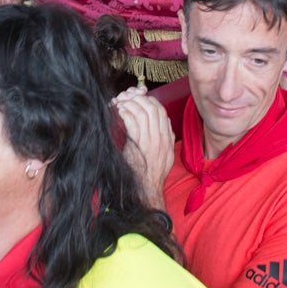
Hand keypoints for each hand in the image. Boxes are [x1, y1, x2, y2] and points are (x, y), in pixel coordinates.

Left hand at [113, 86, 173, 209]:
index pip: (161, 111)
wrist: (147, 189)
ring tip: (120, 104)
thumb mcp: (166, 154)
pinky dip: (125, 113)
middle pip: (152, 108)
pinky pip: (132, 122)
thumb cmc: (152, 173)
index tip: (138, 99)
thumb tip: (165, 123)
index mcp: (167, 138)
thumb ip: (166, 138)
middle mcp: (161, 137)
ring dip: (129, 104)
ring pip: (142, 112)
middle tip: (126, 98)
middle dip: (138, 99)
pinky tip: (119, 112)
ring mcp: (151, 141)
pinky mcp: (139, 145)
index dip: (149, 100)